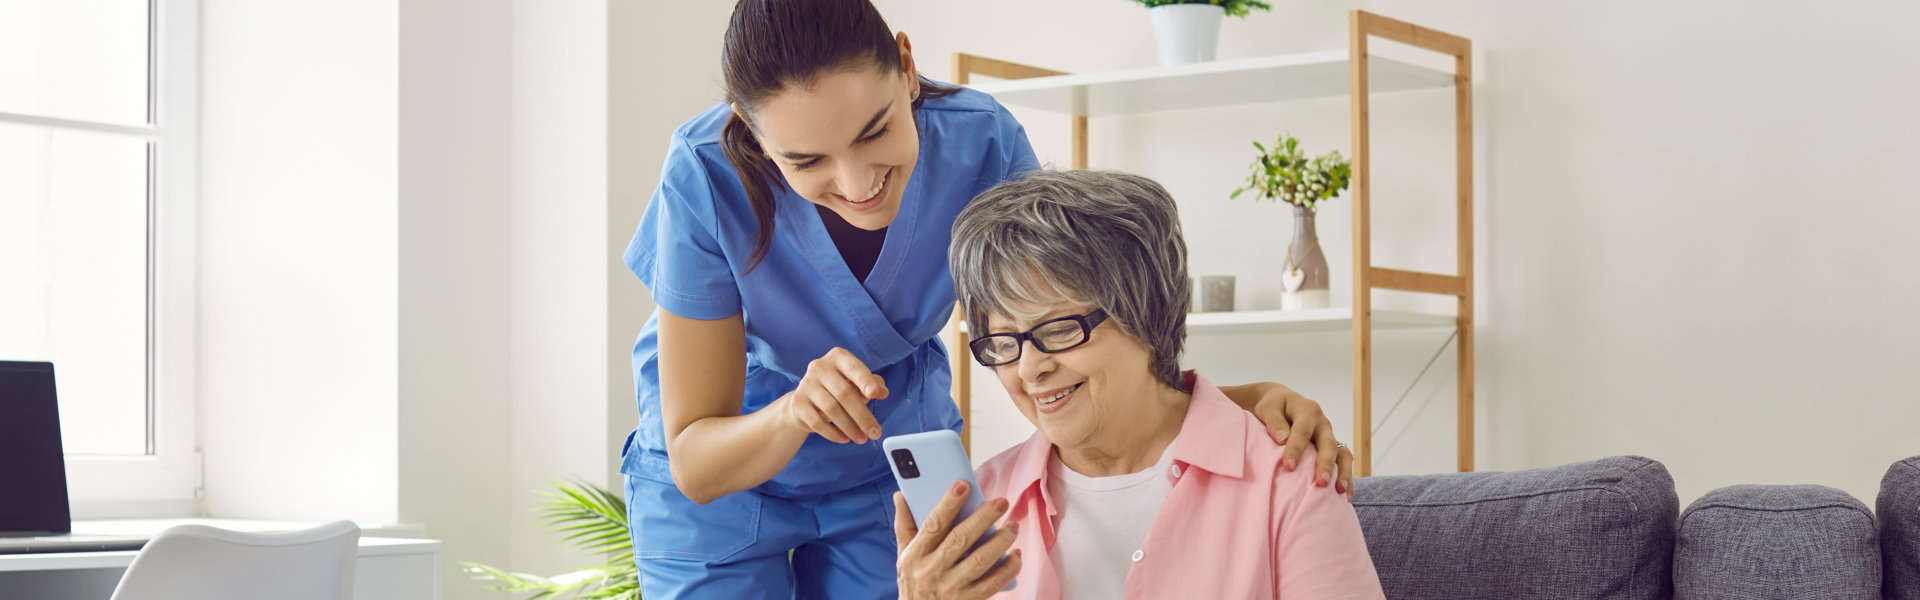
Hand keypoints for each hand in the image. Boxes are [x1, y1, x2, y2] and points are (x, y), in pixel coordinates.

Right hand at [782, 347, 888, 443]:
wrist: (806, 401)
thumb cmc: (838, 389)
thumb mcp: (856, 383)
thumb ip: (872, 385)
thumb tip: (883, 391)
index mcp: (838, 357)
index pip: (854, 368)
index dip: (865, 381)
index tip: (875, 394)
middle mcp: (819, 367)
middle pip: (844, 393)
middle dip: (862, 416)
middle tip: (875, 433)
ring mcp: (806, 384)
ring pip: (832, 409)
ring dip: (850, 428)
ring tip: (862, 439)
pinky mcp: (798, 403)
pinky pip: (817, 422)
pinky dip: (833, 433)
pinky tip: (845, 438)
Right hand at [893, 482, 1020, 599]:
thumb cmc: (912, 582)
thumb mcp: (902, 555)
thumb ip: (904, 524)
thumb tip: (901, 494)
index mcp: (915, 554)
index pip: (933, 524)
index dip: (948, 504)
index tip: (962, 485)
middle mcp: (932, 570)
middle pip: (961, 539)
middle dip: (983, 518)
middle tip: (1001, 502)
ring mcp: (952, 587)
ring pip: (980, 560)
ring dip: (1000, 541)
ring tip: (1013, 526)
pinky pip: (993, 583)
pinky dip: (1008, 569)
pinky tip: (1016, 555)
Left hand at [1250, 386, 1355, 498]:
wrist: (1283, 404)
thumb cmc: (1273, 408)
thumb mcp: (1268, 408)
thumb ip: (1274, 422)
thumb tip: (1283, 439)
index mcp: (1308, 410)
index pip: (1302, 431)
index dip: (1296, 449)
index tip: (1289, 467)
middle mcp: (1323, 424)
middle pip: (1328, 444)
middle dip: (1325, 463)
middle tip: (1321, 482)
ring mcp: (1330, 437)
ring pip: (1342, 454)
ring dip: (1343, 473)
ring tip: (1340, 491)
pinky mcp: (1332, 449)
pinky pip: (1344, 463)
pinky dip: (1346, 478)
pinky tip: (1345, 496)